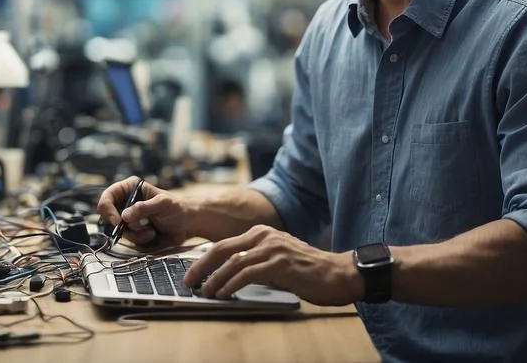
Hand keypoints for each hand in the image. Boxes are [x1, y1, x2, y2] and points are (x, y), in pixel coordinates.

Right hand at [96, 176, 197, 248]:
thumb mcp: (163, 204)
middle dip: (123, 225)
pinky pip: (129, 240)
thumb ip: (144, 208)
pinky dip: (140, 240)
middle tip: (138, 227)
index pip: (108, 196)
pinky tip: (152, 234)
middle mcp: (126, 203)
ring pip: (118, 231)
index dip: (107, 208)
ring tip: (151, 230)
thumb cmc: (178, 208)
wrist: (188, 224)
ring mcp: (129, 219)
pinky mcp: (134, 232)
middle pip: (108, 216)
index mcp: (130, 188)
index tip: (117, 221)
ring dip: (136, 234)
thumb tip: (124, 215)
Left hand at [182, 225, 362, 306]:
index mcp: (262, 233)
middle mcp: (265, 236)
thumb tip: (228, 276)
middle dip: (201, 266)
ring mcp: (273, 248)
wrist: (339, 273)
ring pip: (233, 262)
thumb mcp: (277, 260)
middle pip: (222, 249)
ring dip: (214, 278)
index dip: (204, 259)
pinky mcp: (280, 264)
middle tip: (188, 281)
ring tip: (204, 292)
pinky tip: (224, 293)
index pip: (224, 244)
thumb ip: (255, 262)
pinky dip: (232, 284)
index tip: (191, 272)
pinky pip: (248, 273)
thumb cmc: (308, 270)